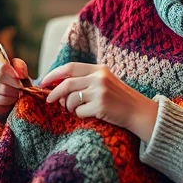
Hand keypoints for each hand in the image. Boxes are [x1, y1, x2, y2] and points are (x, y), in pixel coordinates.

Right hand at [0, 51, 28, 118]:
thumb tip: (20, 74)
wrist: (11, 92)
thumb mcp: (20, 69)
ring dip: (12, 93)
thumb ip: (20, 67)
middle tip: (21, 87)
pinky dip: (7, 102)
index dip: (11, 71)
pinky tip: (11, 99)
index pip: (0, 64)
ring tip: (18, 93)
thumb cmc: (15, 78)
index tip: (20, 77)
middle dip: (14, 83)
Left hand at [41, 63, 158, 140]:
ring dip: (68, 107)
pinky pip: (79, 112)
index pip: (69, 67)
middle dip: (54, 93)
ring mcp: (100, 92)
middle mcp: (99, 78)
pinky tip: (90, 115)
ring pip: (70, 99)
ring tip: (75, 109)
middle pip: (66, 84)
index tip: (43, 82)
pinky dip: (80, 115)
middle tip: (49, 100)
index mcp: (98, 69)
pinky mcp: (100, 106)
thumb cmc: (118, 98)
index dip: (53, 74)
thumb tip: (56, 88)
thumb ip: (84, 80)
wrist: (138, 111)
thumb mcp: (104, 82)